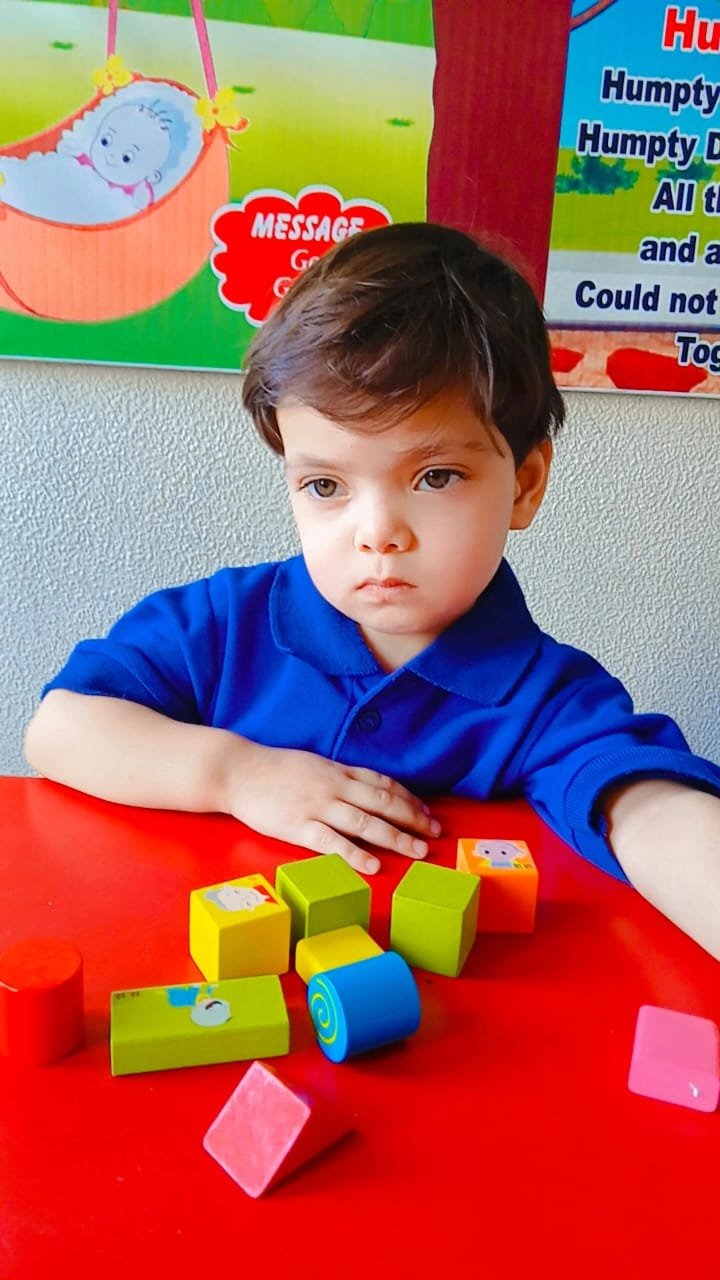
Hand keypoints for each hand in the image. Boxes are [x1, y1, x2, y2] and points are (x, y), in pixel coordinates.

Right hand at [223, 742, 441, 874]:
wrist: (238, 771)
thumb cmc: (275, 770)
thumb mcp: (314, 764)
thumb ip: (340, 777)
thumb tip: (368, 790)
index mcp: (339, 771)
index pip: (384, 784)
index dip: (409, 799)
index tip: (428, 813)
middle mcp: (334, 787)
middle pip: (383, 803)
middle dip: (413, 819)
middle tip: (435, 834)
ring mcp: (317, 806)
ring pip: (365, 822)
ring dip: (395, 837)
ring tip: (417, 852)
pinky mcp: (298, 826)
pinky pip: (332, 842)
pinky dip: (355, 855)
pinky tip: (373, 866)